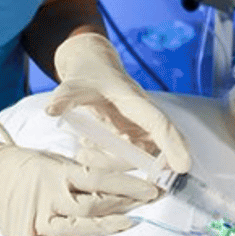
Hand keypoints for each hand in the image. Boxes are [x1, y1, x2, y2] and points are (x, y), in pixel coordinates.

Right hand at [0, 129, 158, 235]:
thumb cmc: (30, 167)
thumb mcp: (58, 161)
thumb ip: (84, 175)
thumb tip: (121, 185)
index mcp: (58, 173)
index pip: (100, 180)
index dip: (128, 186)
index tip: (152, 189)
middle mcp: (47, 195)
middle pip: (91, 206)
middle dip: (123, 206)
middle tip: (149, 204)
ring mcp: (33, 217)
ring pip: (73, 228)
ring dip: (103, 228)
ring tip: (129, 224)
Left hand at [45, 33, 190, 173]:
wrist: (92, 68)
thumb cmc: (89, 74)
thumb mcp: (74, 83)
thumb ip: (65, 96)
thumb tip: (51, 108)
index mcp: (136, 102)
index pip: (160, 125)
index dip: (174, 146)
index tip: (183, 167)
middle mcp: (144, 117)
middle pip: (150, 150)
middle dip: (122, 162)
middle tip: (86, 155)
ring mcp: (140, 129)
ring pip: (138, 158)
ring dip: (111, 163)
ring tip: (81, 150)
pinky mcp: (132, 137)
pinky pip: (128, 157)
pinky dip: (108, 160)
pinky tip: (87, 149)